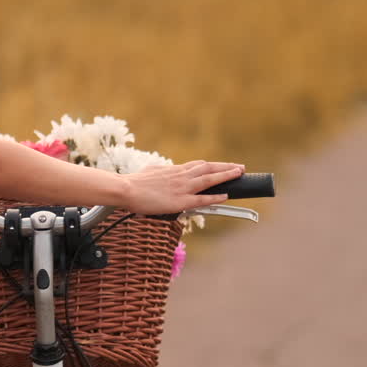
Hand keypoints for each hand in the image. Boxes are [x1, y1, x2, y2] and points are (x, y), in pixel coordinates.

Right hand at [121, 160, 244, 215]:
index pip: (199, 165)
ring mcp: (182, 188)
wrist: (126, 189)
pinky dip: (215, 197)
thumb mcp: (152, 171)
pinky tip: (225, 196)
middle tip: (239, 167)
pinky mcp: (180, 201)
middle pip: (209, 168)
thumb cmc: (135, 182)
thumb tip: (166, 171)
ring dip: (226, 176)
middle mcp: (181, 176)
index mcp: (174, 170)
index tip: (222, 165)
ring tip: (239, 174)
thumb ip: (163, 172)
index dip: (213, 166)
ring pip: (209, 179)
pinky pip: (202, 199)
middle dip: (226, 167)